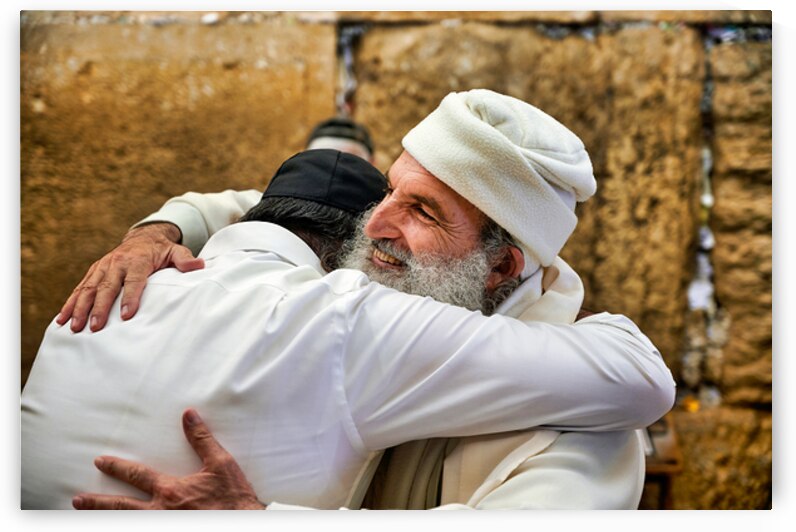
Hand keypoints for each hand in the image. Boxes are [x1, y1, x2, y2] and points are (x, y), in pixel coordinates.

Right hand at [56, 223, 204, 331]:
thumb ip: (185, 260)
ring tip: (74, 328)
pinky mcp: (94, 272)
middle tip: (95, 327)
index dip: (130, 297)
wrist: (144, 237)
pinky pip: (79, 288)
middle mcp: (116, 262)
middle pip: (106, 287)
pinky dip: (70, 303)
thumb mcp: (176, 252)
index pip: (134, 280)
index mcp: (137, 260)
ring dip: (80, 308)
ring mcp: (103, 267)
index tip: (127, 315)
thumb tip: (199, 266)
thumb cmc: (162, 251)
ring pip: (88, 288)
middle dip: (100, 308)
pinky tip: (62, 320)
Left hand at [72, 409, 265, 509]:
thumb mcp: (220, 464)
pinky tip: (116, 526)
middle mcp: (161, 512)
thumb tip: (188, 416)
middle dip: (98, 502)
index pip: (137, 475)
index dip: (117, 468)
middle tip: (78, 500)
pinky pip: (142, 531)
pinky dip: (127, 527)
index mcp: (171, 491)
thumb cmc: (233, 497)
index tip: (100, 462)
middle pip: (122, 506)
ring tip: (88, 518)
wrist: (243, 522)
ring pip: (127, 523)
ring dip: (106, 519)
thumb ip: (202, 439)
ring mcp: (163, 526)